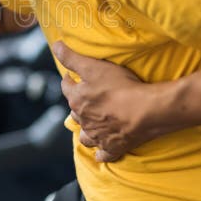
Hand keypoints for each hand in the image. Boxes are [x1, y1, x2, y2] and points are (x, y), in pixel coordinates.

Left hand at [53, 41, 172, 161]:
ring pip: (85, 136)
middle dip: (77, 105)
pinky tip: (102, 152)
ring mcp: (98, 136)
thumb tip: (54, 46)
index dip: (69, 79)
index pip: (66, 87)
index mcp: (77, 100)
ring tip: (90, 126)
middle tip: (85, 99)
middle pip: (74, 112)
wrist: (145, 111)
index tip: (72, 76)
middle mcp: (84, 120)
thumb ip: (72, 57)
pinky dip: (101, 153)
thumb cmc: (120, 87)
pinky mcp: (113, 147)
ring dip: (86, 131)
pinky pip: (103, 155)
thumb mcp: (93, 66)